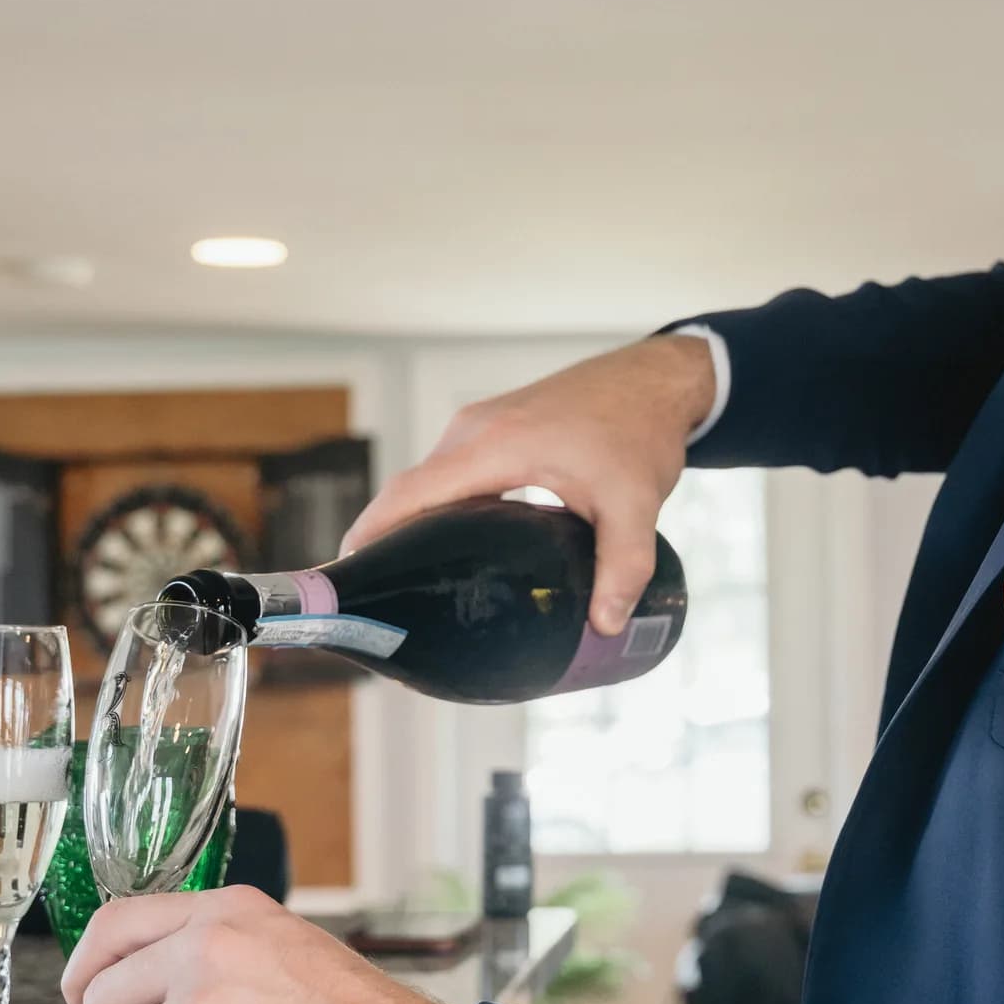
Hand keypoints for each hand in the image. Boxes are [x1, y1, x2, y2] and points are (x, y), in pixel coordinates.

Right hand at [341, 332, 716, 636]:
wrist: (655, 378)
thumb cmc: (640, 428)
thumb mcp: (636, 504)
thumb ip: (623, 566)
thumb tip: (605, 624)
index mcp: (495, 445)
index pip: (411, 493)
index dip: (373, 535)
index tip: (348, 578)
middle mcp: (475, 430)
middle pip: (411, 491)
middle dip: (387, 541)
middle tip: (382, 602)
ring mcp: (481, 423)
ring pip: (431, 481)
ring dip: (413, 524)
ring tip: (409, 583)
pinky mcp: (493, 427)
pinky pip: (450, 470)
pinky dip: (438, 505)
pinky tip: (450, 545)